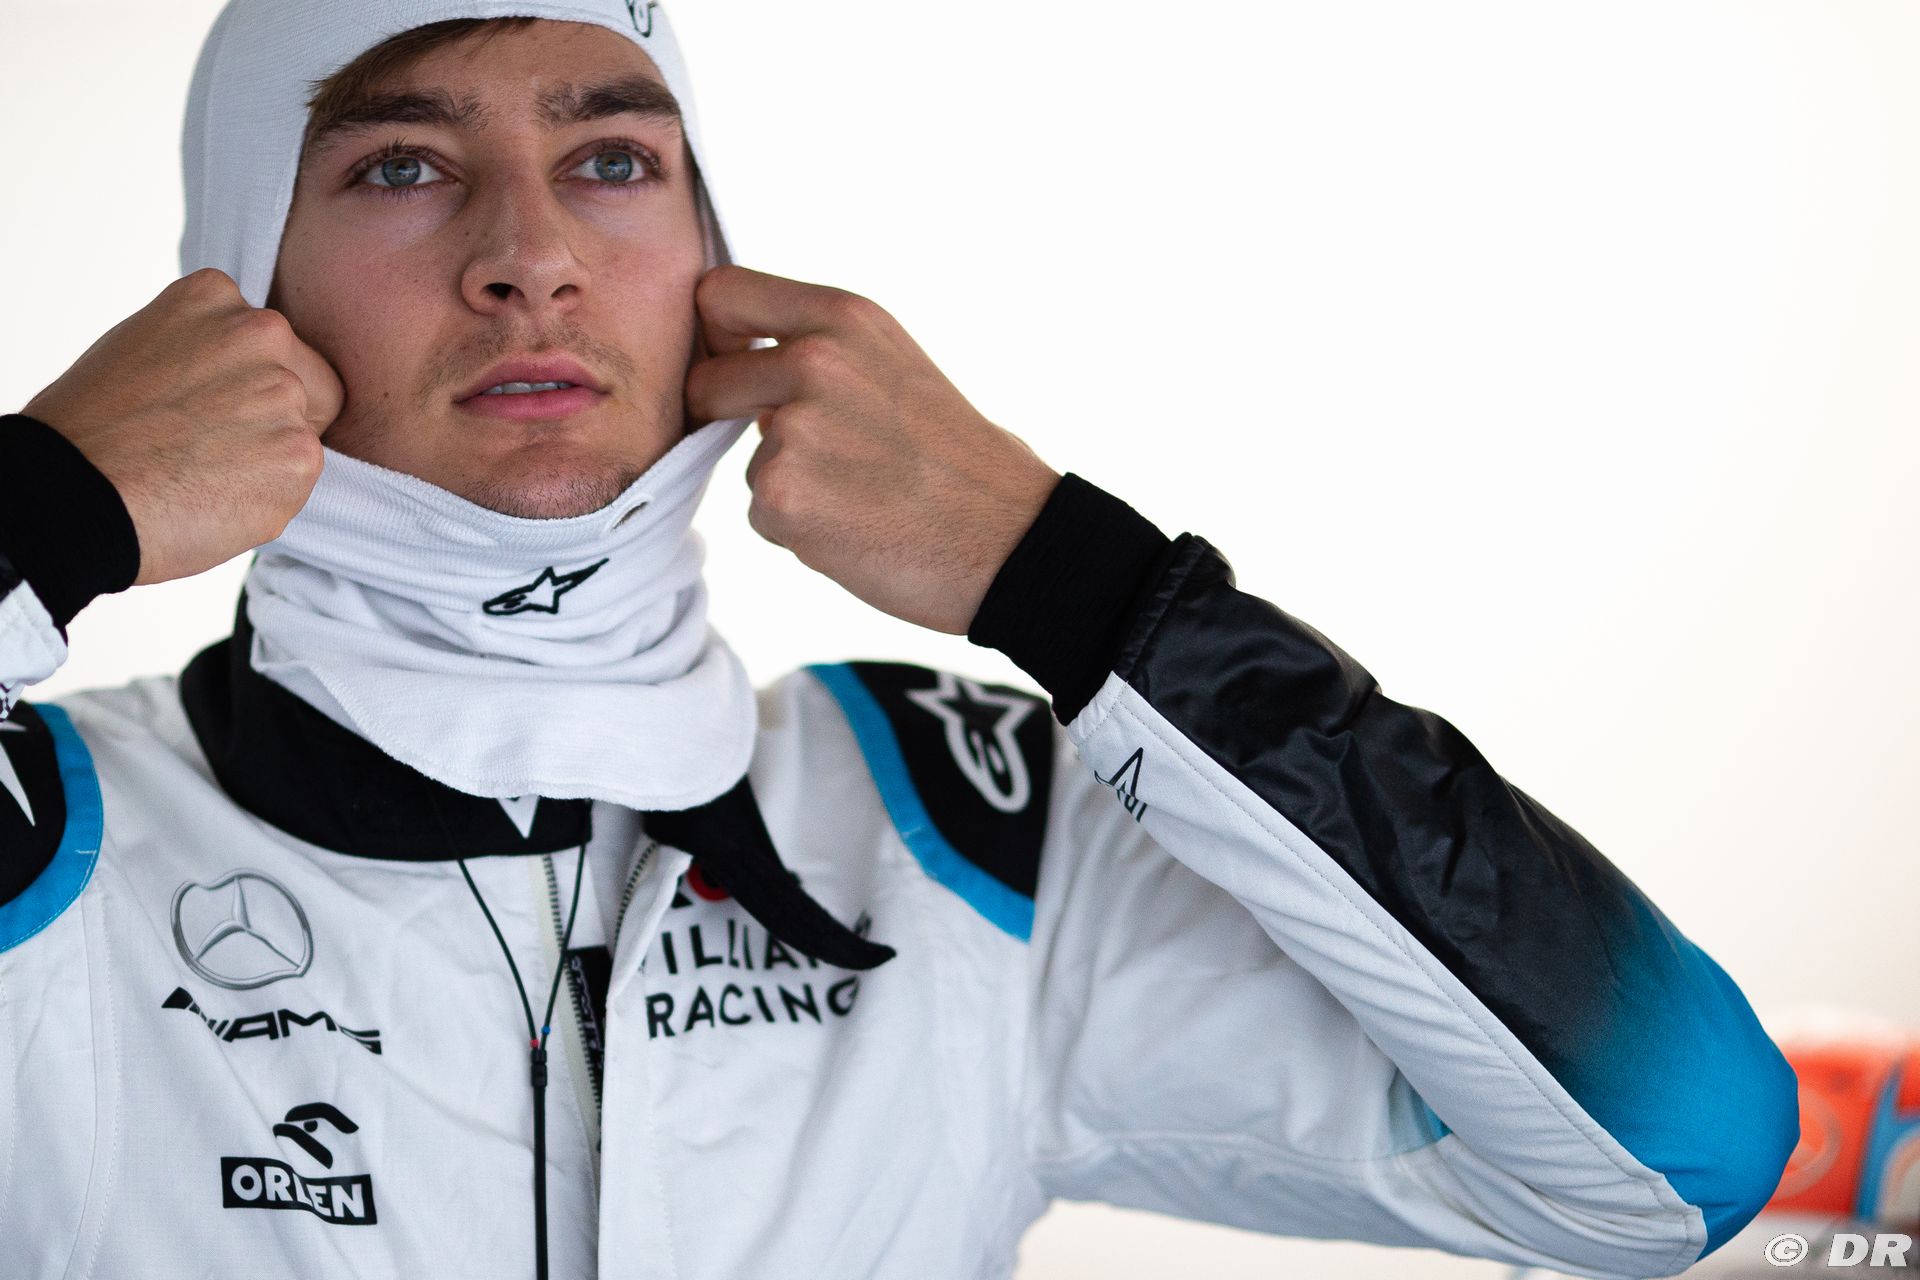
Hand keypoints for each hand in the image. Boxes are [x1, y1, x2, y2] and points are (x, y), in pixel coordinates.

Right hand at [23, 268, 342, 585]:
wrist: (74, 493)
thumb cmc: (92, 430)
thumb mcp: (144, 347)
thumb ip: (204, 347)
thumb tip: (239, 368)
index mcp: (216, 296)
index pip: (273, 342)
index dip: (248, 384)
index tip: (211, 408)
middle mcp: (261, 332)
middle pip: (309, 383)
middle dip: (277, 417)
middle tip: (215, 446)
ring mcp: (284, 393)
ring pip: (305, 434)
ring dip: (269, 459)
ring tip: (203, 473)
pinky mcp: (300, 453)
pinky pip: (300, 480)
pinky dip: (268, 497)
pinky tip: (214, 496)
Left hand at [684, 265, 1059, 634]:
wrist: (1010, 538)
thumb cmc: (956, 460)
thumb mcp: (893, 364)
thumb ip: (818, 351)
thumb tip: (742, 365)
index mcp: (842, 317)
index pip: (719, 293)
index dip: (714, 337)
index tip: (736, 367)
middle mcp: (813, 359)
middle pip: (706, 381)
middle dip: (728, 420)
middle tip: (800, 455)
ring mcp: (794, 427)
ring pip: (741, 458)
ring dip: (781, 483)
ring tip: (855, 496)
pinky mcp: (782, 494)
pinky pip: (759, 514)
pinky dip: (796, 531)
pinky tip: (856, 528)